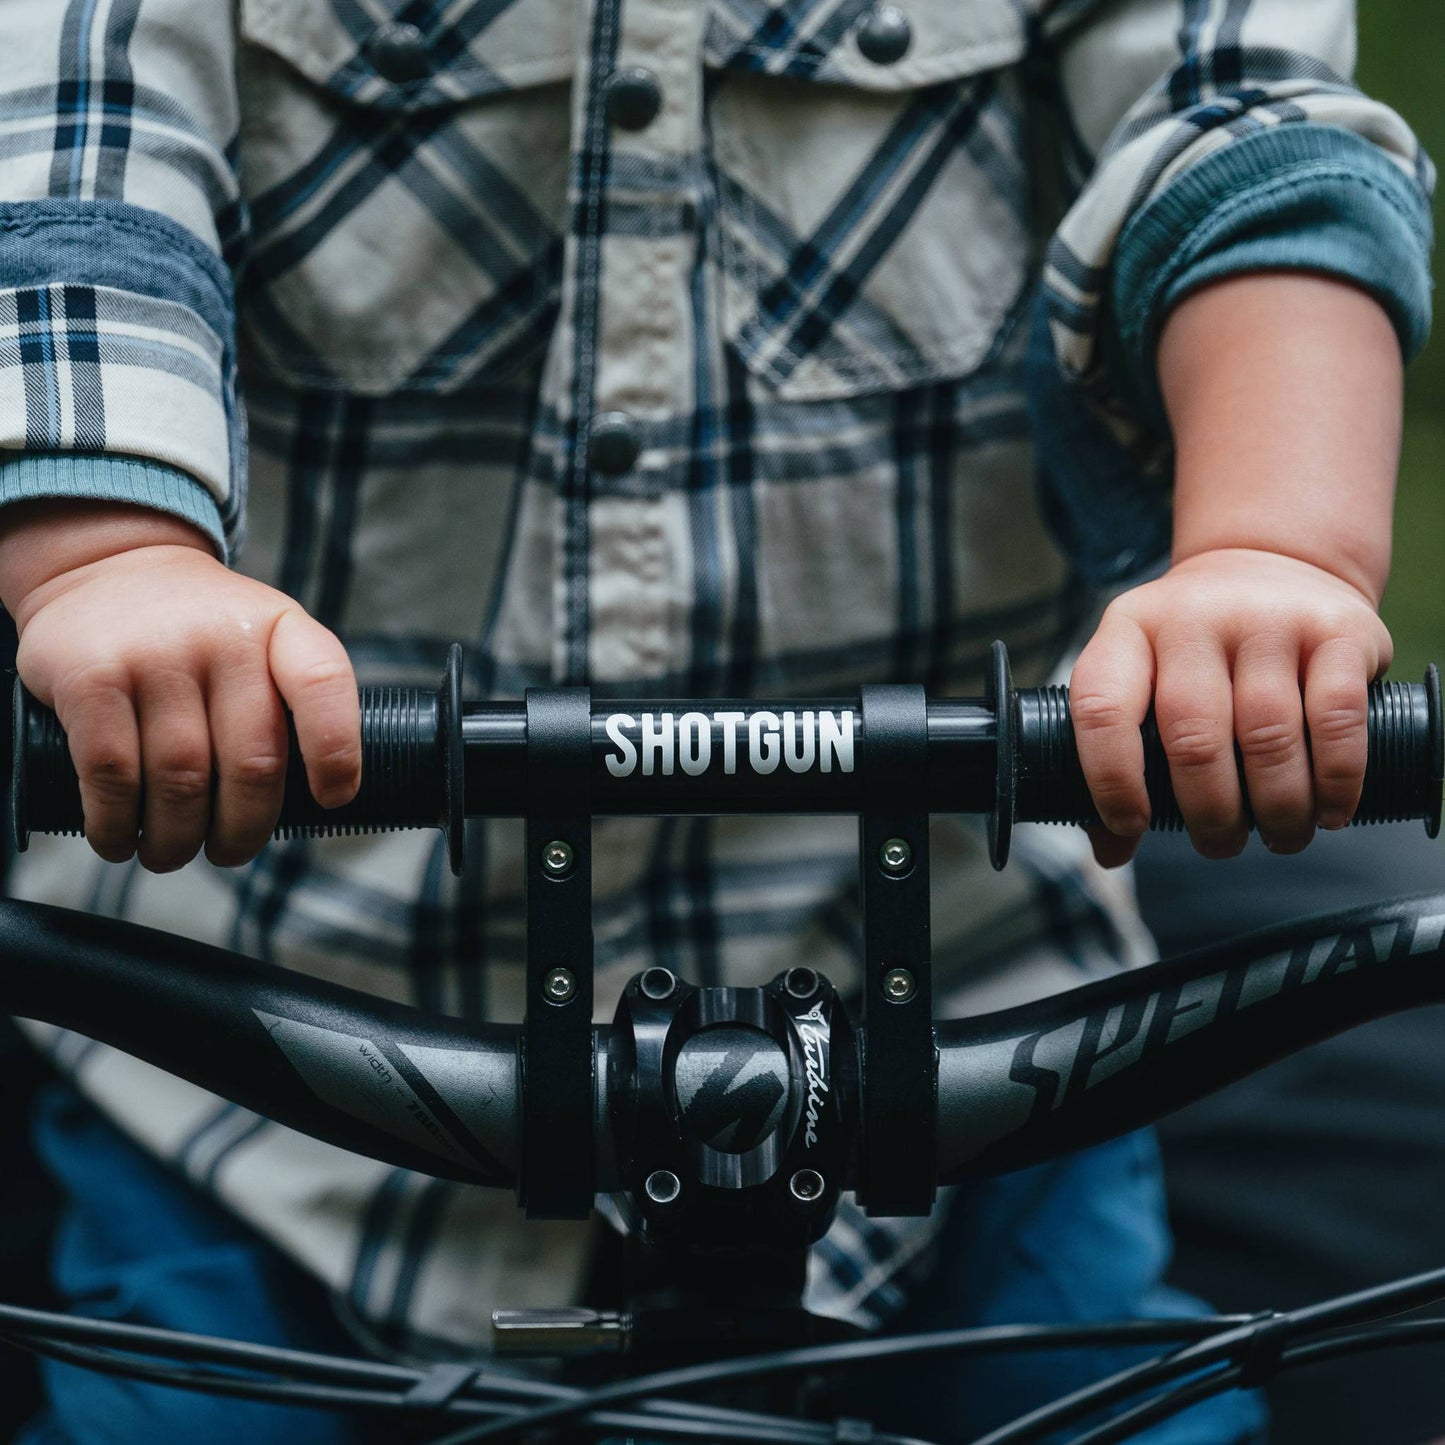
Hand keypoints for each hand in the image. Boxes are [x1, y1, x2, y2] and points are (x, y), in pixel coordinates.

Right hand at [0, 501, 359, 871]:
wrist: (105, 566)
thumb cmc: (200, 630)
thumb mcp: (263, 635)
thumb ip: (290, 701)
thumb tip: (306, 806)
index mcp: (281, 628)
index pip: (324, 685)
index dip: (336, 752)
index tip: (333, 799)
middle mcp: (224, 637)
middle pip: (252, 763)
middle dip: (243, 829)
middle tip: (229, 852)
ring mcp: (155, 654)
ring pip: (181, 780)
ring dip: (177, 839)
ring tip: (171, 853)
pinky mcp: (91, 676)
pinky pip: (112, 773)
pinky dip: (116, 823)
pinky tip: (120, 839)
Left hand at [1069, 547, 1392, 867]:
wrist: (1273, 562)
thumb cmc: (1195, 652)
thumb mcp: (1142, 679)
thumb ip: (1119, 759)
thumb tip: (1109, 852)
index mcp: (1126, 631)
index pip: (1102, 709)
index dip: (1112, 780)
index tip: (1132, 826)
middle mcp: (1191, 618)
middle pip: (1192, 737)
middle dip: (1209, 814)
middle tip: (1221, 845)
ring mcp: (1267, 618)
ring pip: (1267, 737)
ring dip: (1276, 809)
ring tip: (1280, 837)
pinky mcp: (1337, 630)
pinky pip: (1335, 719)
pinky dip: (1335, 781)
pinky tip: (1330, 812)